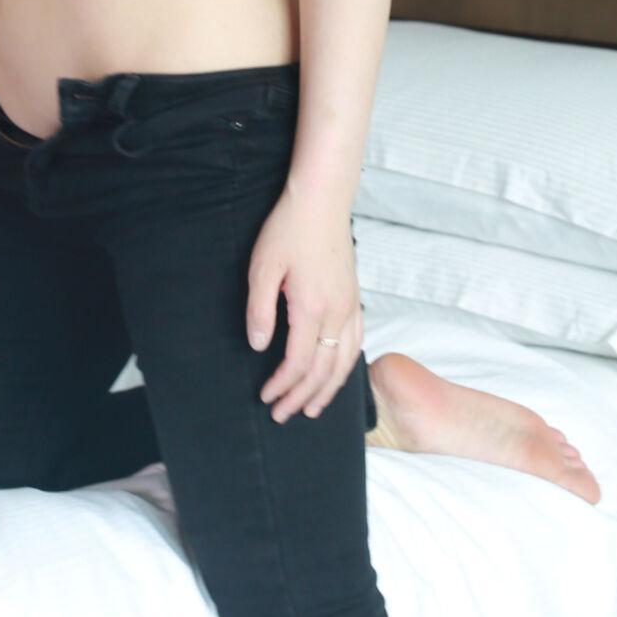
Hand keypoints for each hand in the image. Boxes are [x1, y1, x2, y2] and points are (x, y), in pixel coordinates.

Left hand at [246, 179, 362, 422]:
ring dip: (329, 389)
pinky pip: (356, 342)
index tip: (266, 398)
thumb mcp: (263, 267)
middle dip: (302, 397)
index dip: (282, 386)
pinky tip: (337, 373)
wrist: (322, 201)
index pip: (299, 363)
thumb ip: (260, 310)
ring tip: (313, 408)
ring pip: (345, 361)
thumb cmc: (289, 229)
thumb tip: (259, 347)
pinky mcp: (355, 297)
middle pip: (323, 370)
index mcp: (312, 308)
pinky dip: (346, 366)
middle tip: (283, 415)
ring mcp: (351, 305)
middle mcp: (338, 312)